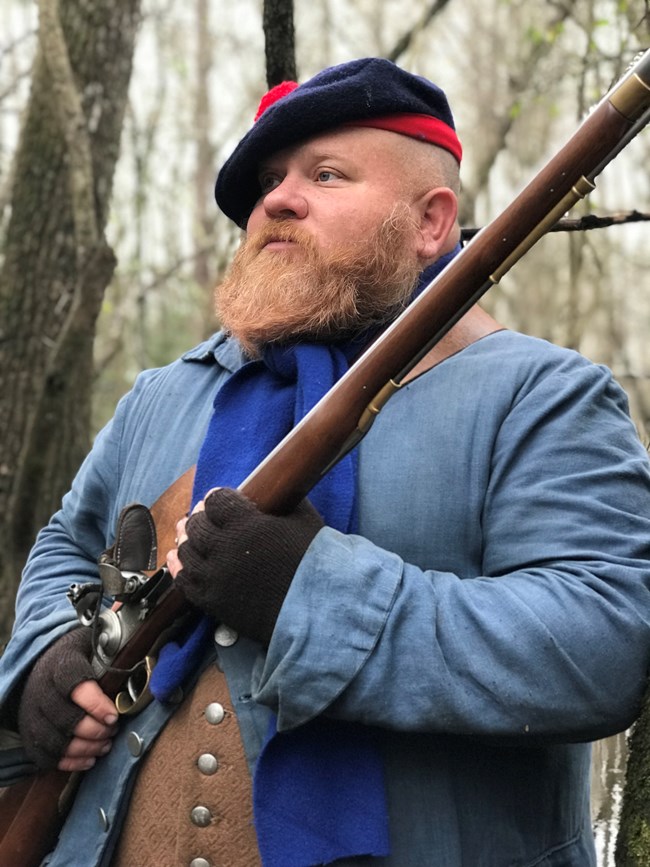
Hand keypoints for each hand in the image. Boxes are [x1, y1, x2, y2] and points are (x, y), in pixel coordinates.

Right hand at [17, 628, 117, 771]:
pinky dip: (70, 762)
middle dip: (95, 730)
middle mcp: (41, 692)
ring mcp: (31, 716)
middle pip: (67, 720)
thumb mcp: (88, 644)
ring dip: (86, 748)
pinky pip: (46, 757)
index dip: (96, 705)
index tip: (114, 715)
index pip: (76, 687)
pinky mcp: (28, 735)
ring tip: (105, 745)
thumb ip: (108, 652)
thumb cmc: (71, 656)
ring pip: (57, 742)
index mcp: (59, 667)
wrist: (37, 664)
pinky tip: (90, 759)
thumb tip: (134, 662)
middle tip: (113, 730)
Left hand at [167, 488, 323, 644]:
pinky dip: (179, 568)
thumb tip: (277, 491)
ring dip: (189, 540)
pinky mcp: (212, 601)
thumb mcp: (305, 520)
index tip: (220, 498)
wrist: (315, 610)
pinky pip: (184, 581)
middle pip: (197, 525)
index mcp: (246, 524)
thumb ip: (285, 501)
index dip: (217, 497)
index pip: (216, 501)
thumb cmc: (314, 564)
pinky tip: (180, 559)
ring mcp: (215, 577)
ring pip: (186, 551)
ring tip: (192, 535)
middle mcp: (224, 548)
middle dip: (201, 517)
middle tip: (206, 516)